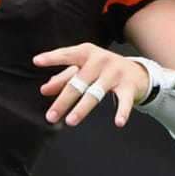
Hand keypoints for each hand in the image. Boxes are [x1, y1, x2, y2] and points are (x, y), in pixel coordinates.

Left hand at [32, 43, 153, 126]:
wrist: (138, 71)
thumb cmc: (101, 69)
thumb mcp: (82, 69)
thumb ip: (62, 78)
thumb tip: (44, 90)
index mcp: (85, 53)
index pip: (66, 55)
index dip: (51, 58)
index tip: (36, 62)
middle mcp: (100, 60)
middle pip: (77, 83)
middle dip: (63, 101)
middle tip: (50, 116)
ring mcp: (115, 73)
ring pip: (95, 93)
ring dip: (82, 109)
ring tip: (70, 121)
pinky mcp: (129, 86)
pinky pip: (124, 101)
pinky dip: (122, 112)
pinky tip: (118, 123)